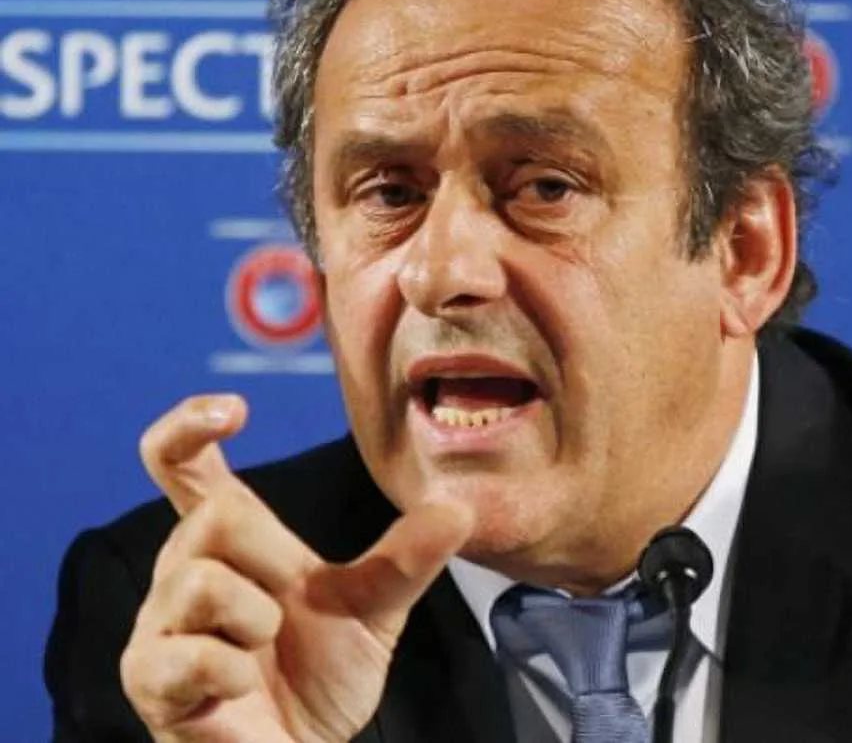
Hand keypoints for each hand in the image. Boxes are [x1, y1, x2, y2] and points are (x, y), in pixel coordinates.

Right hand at [119, 395, 472, 742]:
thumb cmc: (321, 676)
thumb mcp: (374, 608)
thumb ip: (407, 557)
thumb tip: (459, 508)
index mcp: (228, 541)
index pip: (182, 464)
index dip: (189, 425)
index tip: (235, 409)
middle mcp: (182, 570)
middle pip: (218, 517)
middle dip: (273, 560)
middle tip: (290, 606)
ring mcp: (158, 626)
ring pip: (201, 583)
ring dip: (257, 621)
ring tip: (264, 652)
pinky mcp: (148, 680)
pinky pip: (191, 655)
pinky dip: (234, 672)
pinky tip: (242, 687)